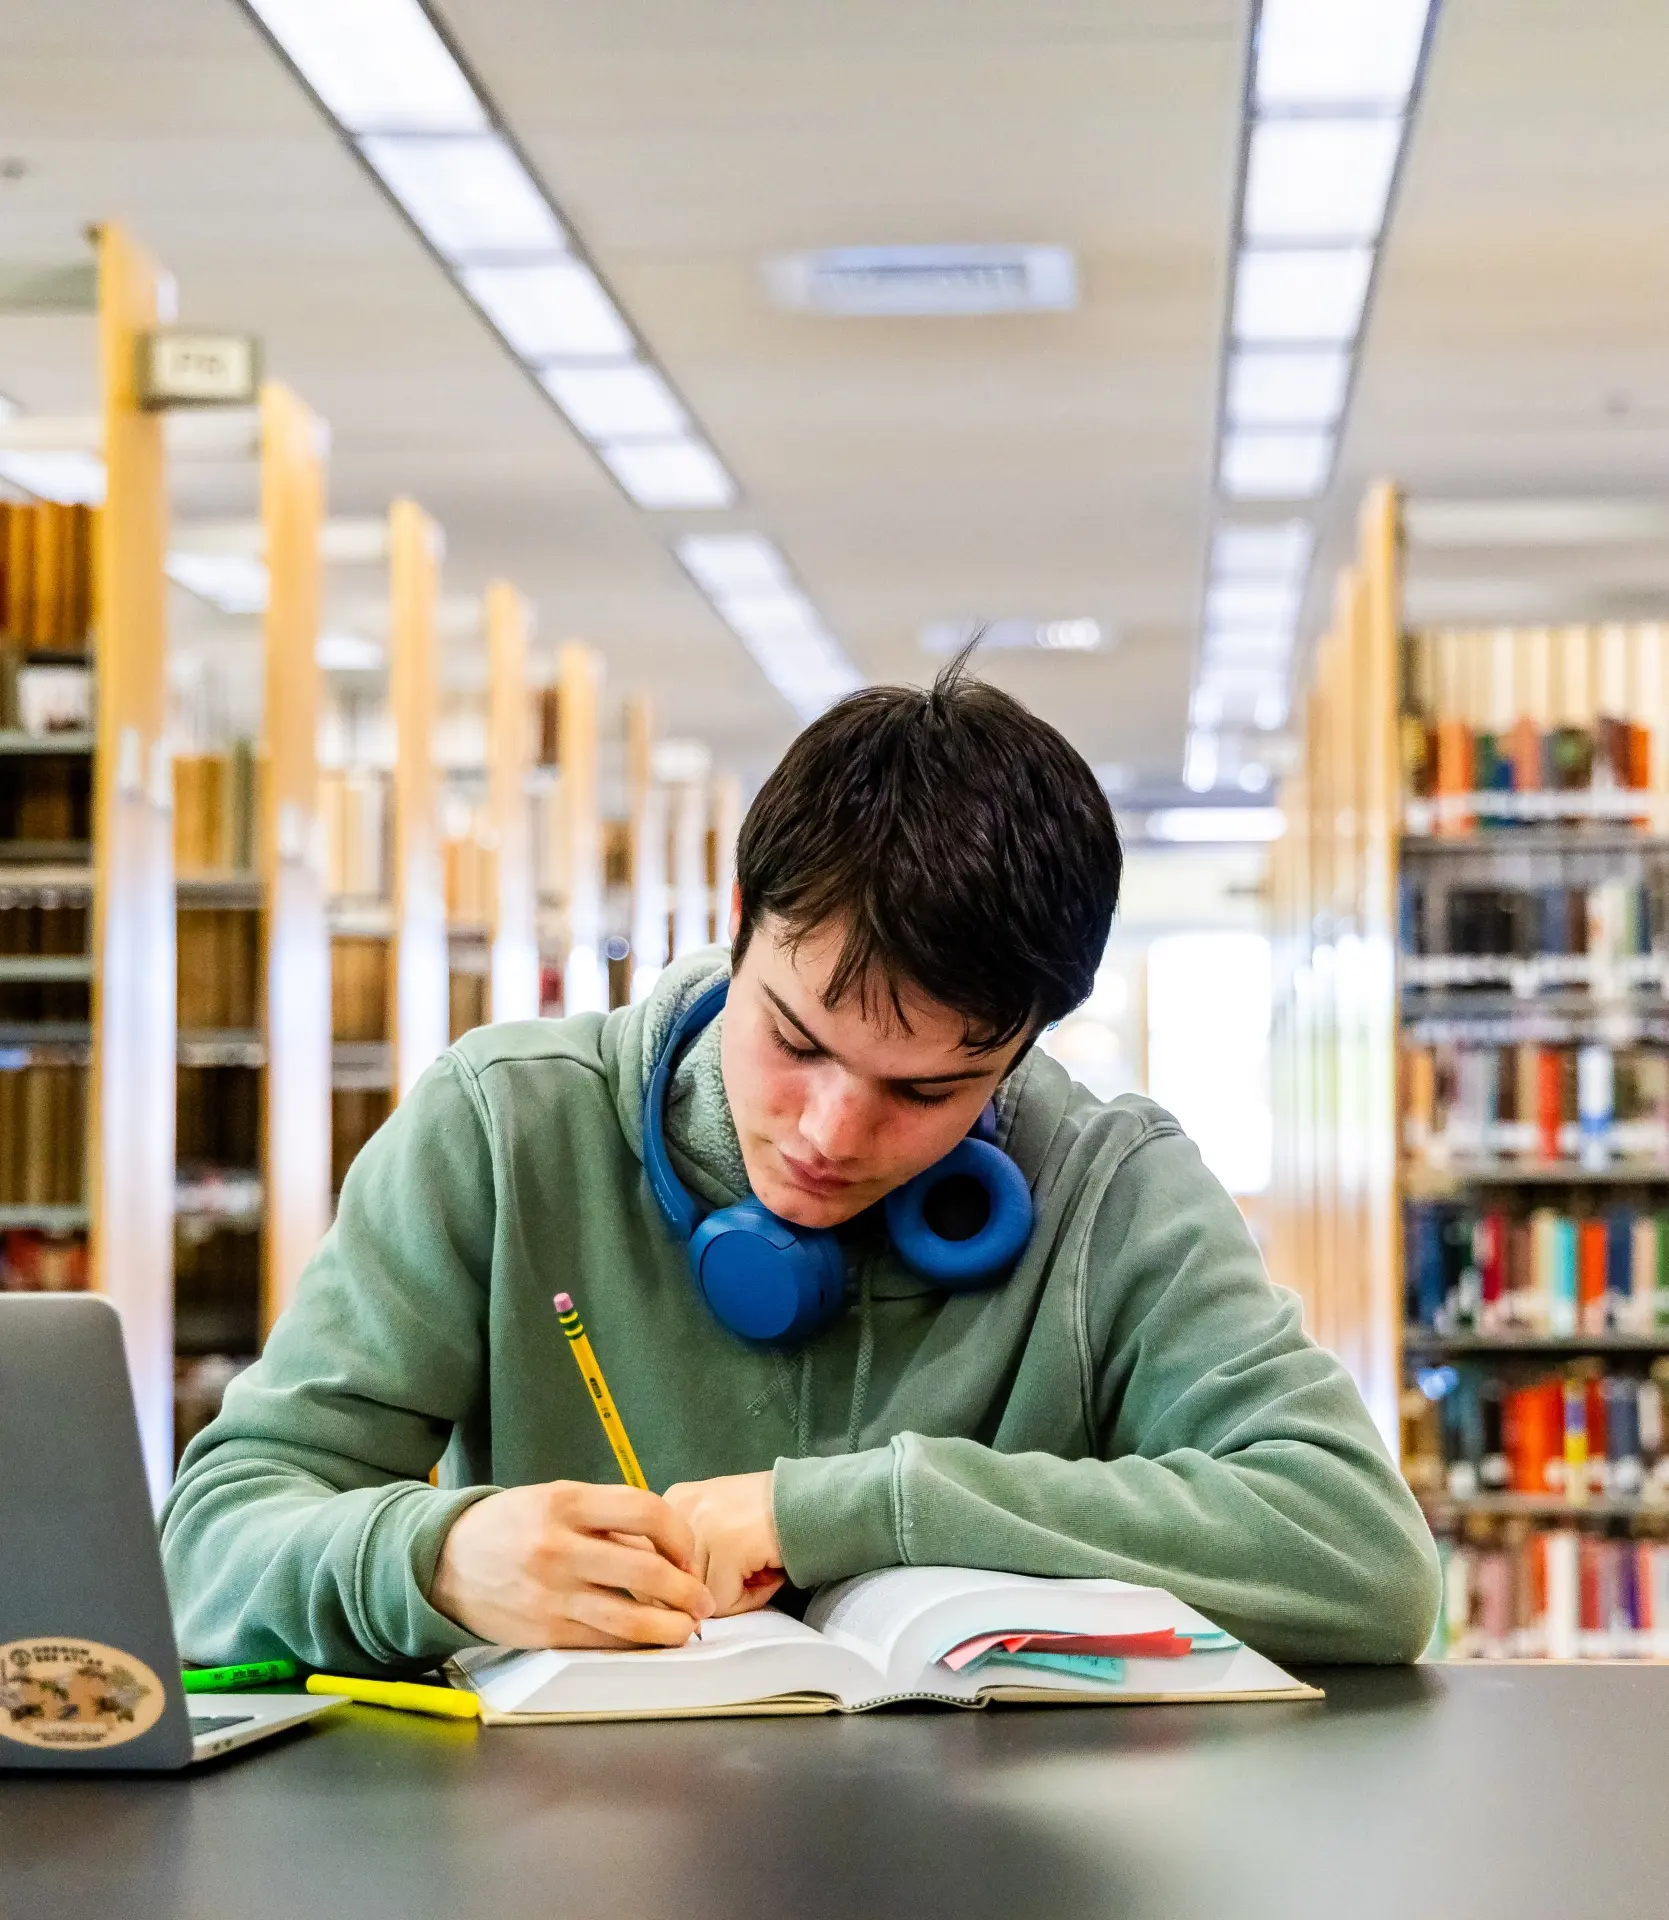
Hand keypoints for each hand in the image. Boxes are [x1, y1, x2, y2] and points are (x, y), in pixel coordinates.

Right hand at [429, 1481, 714, 1649]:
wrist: (445, 1562)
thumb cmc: (510, 1526)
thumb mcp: (554, 1499)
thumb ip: (606, 1517)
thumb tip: (665, 1544)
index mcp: (567, 1502)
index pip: (647, 1511)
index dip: (681, 1535)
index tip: (690, 1553)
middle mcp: (560, 1546)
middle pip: (646, 1569)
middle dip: (687, 1589)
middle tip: (704, 1600)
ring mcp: (552, 1593)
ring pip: (629, 1615)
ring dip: (671, 1626)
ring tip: (688, 1628)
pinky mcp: (544, 1631)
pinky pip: (603, 1640)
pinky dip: (634, 1643)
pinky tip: (650, 1641)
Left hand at [662, 1471, 783, 1615]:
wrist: (813, 1500)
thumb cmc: (767, 1517)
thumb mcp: (716, 1524)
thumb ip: (691, 1555)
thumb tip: (676, 1608)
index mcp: (672, 1503)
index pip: (652, 1566)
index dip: (682, 1586)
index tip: (713, 1582)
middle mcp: (680, 1509)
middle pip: (672, 1584)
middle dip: (709, 1592)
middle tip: (746, 1576)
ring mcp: (703, 1527)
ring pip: (698, 1597)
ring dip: (731, 1598)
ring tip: (759, 1573)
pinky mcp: (728, 1547)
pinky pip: (722, 1601)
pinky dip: (749, 1599)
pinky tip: (769, 1573)